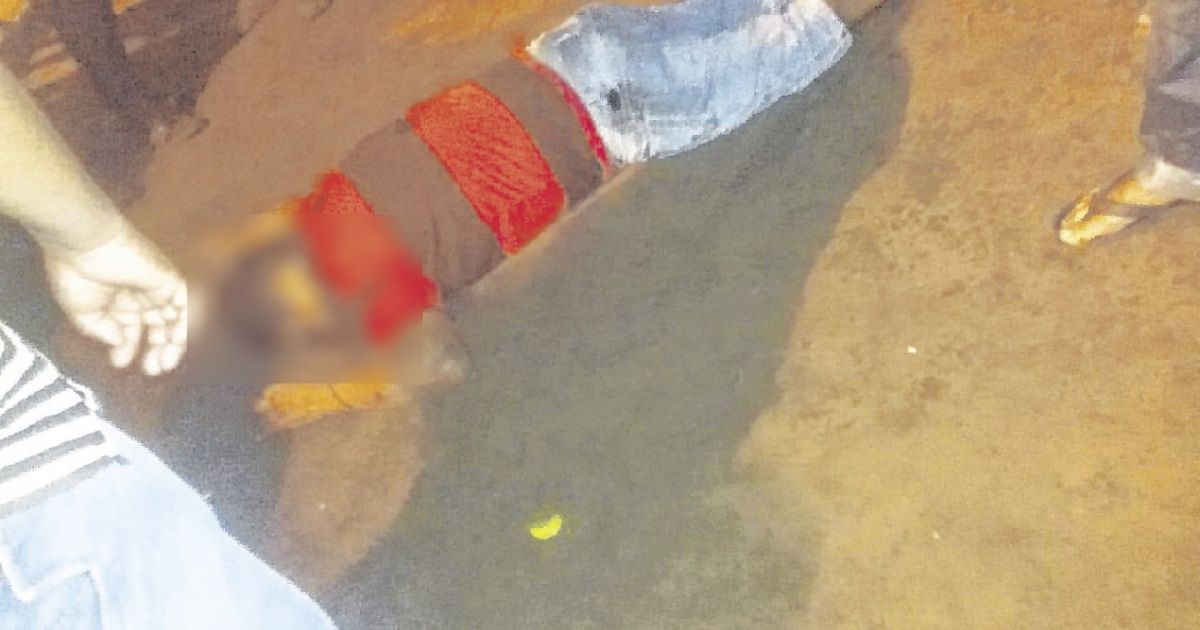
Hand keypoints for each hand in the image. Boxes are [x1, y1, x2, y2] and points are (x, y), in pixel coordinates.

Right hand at [43, 225, 188, 375]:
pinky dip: (186, 323)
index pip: (131, 329)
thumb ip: (101, 330)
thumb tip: (118, 344)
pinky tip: (176, 343)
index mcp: (117, 300)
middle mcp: (140, 295)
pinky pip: (186, 304)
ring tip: (164, 363)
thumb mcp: (83, 311)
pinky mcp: (169, 280)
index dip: (128, 348)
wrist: (84, 244)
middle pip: (157, 327)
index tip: (120, 363)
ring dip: (173, 343)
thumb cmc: (75, 273)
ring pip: (174, 319)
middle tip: (151, 370)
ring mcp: (156, 287)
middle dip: (156, 350)